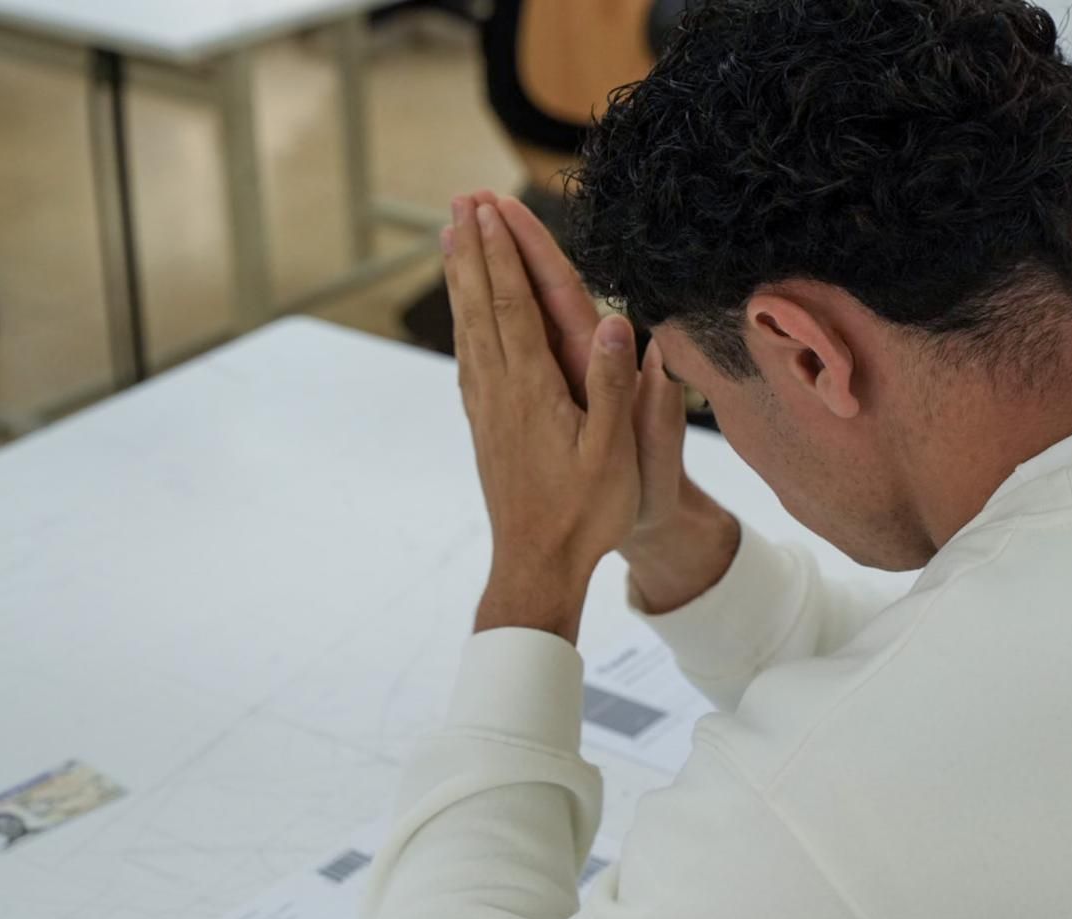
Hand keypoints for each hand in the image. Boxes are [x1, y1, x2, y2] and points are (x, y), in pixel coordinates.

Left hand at [491, 194, 741, 612]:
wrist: (536, 563)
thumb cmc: (583, 512)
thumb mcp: (613, 452)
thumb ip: (613, 385)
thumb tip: (619, 322)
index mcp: (533, 388)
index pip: (514, 304)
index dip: (504, 253)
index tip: (492, 209)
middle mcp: (501, 389)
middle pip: (482, 304)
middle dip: (473, 249)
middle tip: (462, 202)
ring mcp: (487, 407)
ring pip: (469, 327)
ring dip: (462, 279)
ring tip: (451, 239)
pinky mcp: (485, 425)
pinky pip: (469, 358)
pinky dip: (464, 322)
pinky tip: (464, 316)